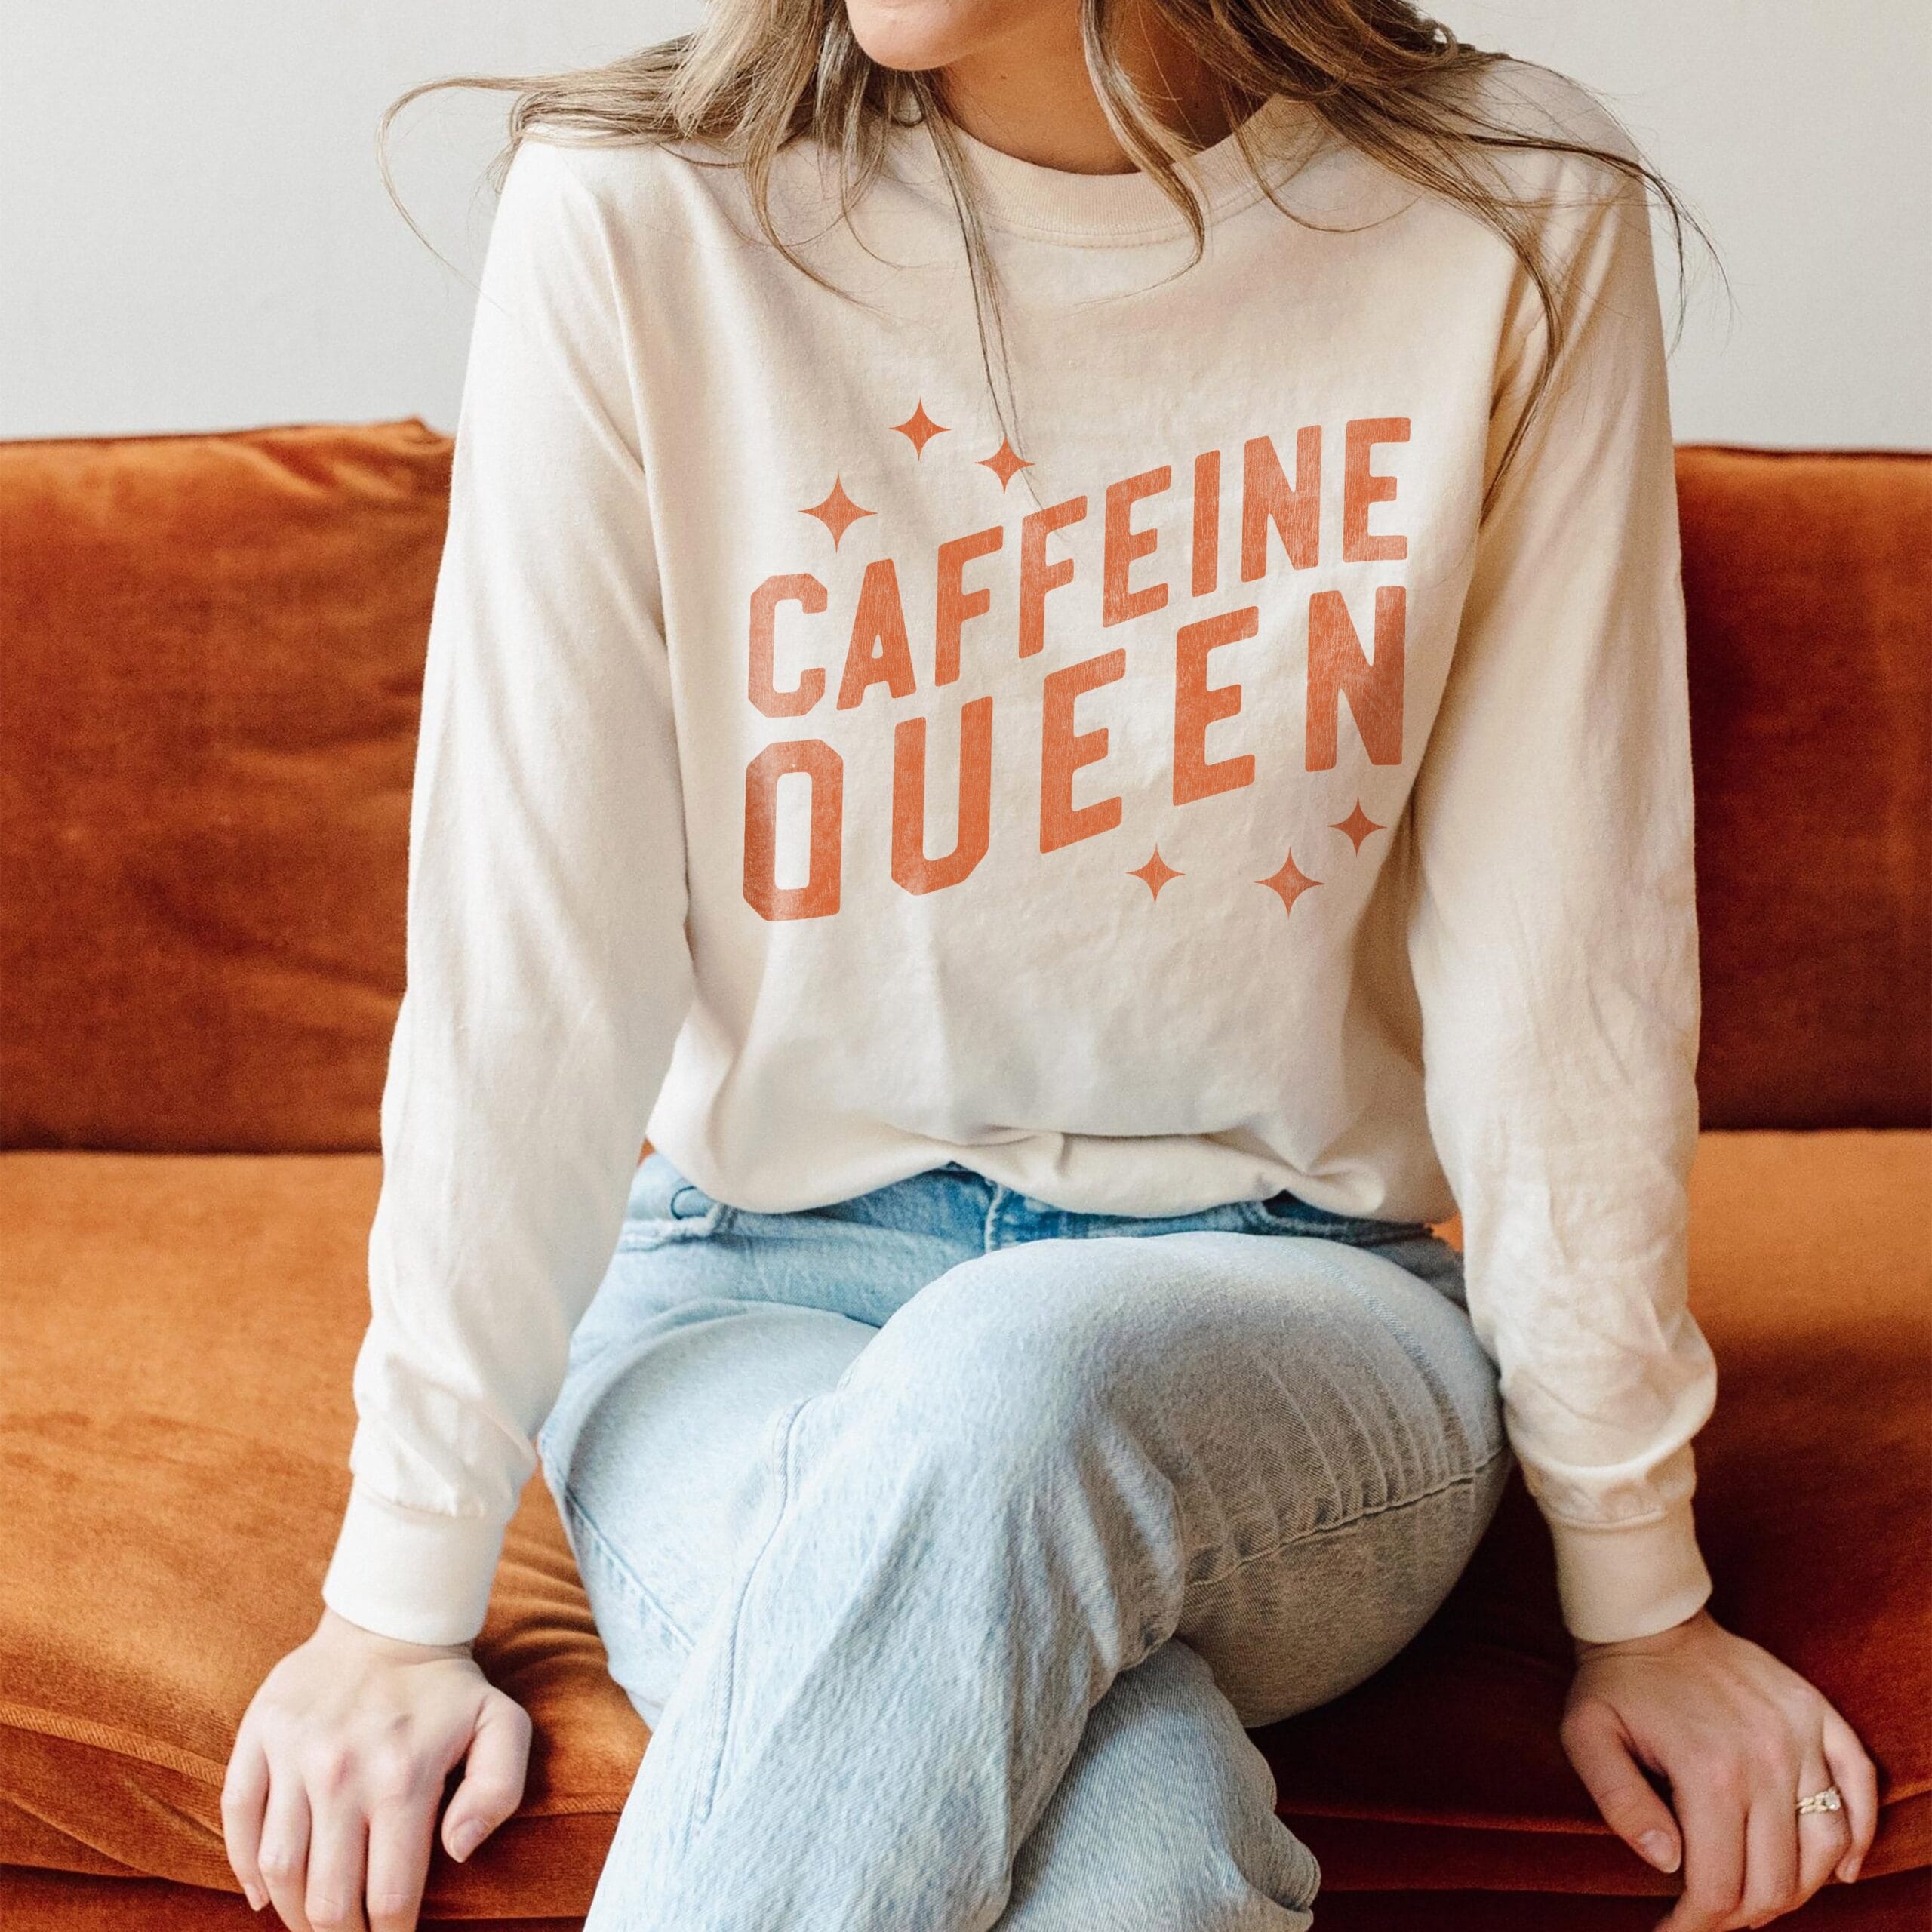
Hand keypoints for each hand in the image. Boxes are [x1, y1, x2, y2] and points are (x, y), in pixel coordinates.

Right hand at [222, 1607, 531, 1931]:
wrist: (389, 1618)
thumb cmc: (448, 1688)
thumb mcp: (501, 1724)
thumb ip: (498, 1790)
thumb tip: (456, 1852)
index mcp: (403, 1777)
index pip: (389, 1896)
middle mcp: (343, 1771)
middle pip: (326, 1898)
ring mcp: (295, 1755)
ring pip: (278, 1869)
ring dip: (293, 1914)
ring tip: (313, 1925)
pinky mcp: (259, 1736)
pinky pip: (238, 1817)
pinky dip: (243, 1867)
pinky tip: (263, 1894)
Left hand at [1562, 1606, 1878, 1930]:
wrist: (1649, 1616)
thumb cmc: (1615, 1684)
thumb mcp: (1587, 1738)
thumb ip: (1619, 1804)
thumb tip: (1668, 1866)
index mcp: (1708, 1771)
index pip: (1719, 1887)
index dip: (1697, 1926)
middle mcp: (1766, 1758)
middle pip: (1776, 1881)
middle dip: (1742, 1916)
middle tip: (1710, 1917)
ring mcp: (1800, 1736)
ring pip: (1826, 1848)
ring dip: (1797, 1889)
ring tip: (1759, 1899)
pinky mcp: (1819, 1715)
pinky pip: (1861, 1788)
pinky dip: (1860, 1837)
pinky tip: (1842, 1871)